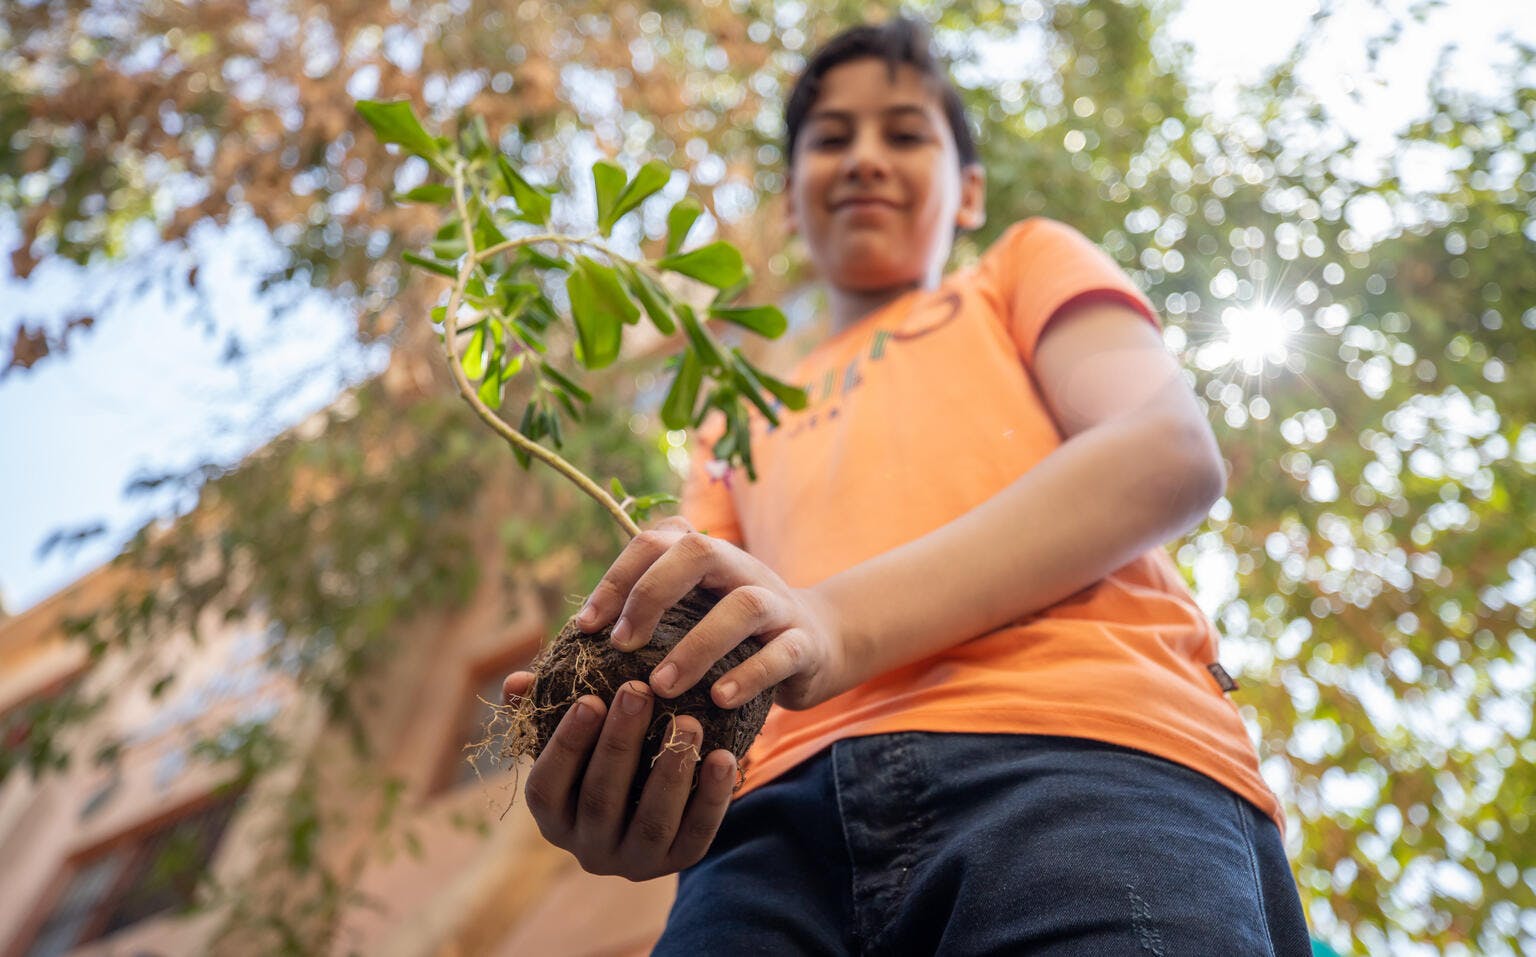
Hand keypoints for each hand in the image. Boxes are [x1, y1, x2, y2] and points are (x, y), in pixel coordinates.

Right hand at [502, 671, 737, 880]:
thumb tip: (517, 682)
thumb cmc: (600, 756)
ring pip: (651, 821)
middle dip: (620, 742)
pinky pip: (697, 834)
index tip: (589, 698)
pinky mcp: (678, 863)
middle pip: (601, 799)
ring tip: (688, 722)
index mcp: (554, 817)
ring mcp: (634, 861)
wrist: (652, 802)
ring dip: (670, 770)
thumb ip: (543, 708)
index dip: (566, 745)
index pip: (547, 788)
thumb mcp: (573, 736)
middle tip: (640, 690)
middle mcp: (588, 849)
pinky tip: (723, 757)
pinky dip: (711, 797)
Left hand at [577, 516, 849, 711]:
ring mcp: (778, 604)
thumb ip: (626, 635)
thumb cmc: (730, 640)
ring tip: (662, 686)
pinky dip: (749, 675)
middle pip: (700, 550)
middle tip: (620, 646)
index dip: (617, 578)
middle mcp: (742, 569)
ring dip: (698, 645)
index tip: (585, 626)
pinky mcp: (805, 644)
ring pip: (744, 604)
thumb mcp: (683, 624)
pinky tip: (718, 700)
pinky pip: (781, 653)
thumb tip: (531, 674)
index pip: (656, 540)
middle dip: (652, 593)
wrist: (817, 646)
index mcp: (706, 558)